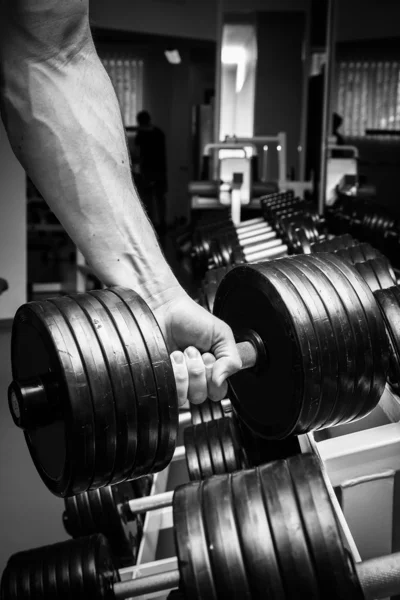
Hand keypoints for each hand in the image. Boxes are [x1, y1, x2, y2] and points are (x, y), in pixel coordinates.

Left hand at [153, 292, 241, 406]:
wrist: (165, 310)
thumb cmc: (191, 318)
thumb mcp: (222, 334)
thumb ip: (232, 359)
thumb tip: (221, 381)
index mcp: (212, 370)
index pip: (218, 392)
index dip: (215, 376)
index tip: (209, 356)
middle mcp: (195, 378)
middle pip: (202, 396)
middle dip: (199, 370)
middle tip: (194, 351)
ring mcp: (178, 381)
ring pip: (187, 396)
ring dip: (186, 371)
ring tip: (182, 353)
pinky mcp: (162, 380)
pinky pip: (172, 391)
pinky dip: (175, 372)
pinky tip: (172, 358)